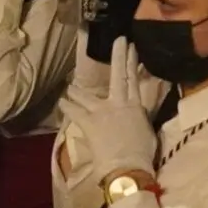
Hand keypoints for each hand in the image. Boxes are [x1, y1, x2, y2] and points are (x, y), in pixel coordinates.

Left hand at [75, 38, 160, 180]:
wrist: (128, 167)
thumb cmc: (142, 154)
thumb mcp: (147, 132)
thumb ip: (140, 119)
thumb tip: (136, 115)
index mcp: (135, 106)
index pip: (134, 78)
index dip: (132, 61)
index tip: (131, 46)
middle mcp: (119, 103)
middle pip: (118, 75)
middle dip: (119, 56)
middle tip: (119, 40)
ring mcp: (101, 111)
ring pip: (87, 95)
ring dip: (78, 90)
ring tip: (71, 86)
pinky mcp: (89, 123)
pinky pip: (74, 112)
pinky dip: (67, 107)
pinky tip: (61, 102)